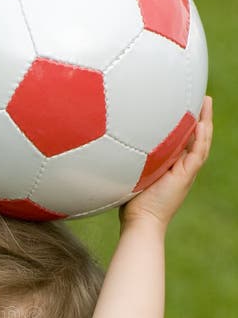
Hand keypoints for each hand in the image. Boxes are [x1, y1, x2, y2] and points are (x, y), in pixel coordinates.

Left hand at [121, 96, 212, 229]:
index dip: (183, 122)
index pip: (180, 139)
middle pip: (194, 136)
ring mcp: (186, 171)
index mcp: (170, 165)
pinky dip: (201, 137)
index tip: (180, 103)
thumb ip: (128, 159)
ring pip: (201, 141)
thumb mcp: (130, 174)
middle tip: (200, 95)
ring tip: (207, 100)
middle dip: (198, 116)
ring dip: (205, 121)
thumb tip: (110, 144)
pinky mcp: (187, 176)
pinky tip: (202, 122)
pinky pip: (198, 153)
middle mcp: (181, 166)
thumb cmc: (130, 202)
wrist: (140, 222)